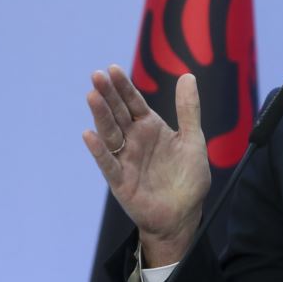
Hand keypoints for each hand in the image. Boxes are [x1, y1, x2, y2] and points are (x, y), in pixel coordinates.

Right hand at [82, 65, 210, 265]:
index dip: (123, 86)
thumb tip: (188, 75)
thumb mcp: (193, 139)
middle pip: (118, 114)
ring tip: (92, 96)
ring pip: (110, 134)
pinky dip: (99, 150)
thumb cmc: (189, 178)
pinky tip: (89, 135)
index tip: (111, 68)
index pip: (133, 103)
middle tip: (96, 75)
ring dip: (100, 116)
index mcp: (151, 128)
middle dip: (108, 94)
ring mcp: (126, 159)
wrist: (185, 214)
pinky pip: (108, 163)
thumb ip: (188, 110)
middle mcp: (135, 141)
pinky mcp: (121, 181)